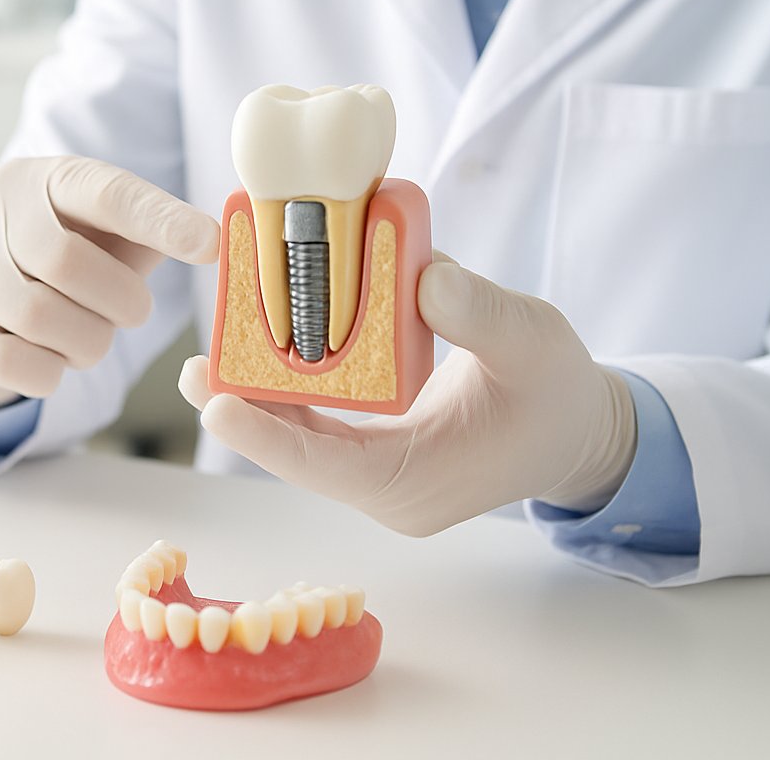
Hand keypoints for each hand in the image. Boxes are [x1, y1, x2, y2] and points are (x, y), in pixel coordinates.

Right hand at [0, 156, 218, 408]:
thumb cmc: (65, 252)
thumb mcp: (105, 231)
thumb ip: (154, 232)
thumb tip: (222, 243)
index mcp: (47, 177)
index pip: (108, 193)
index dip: (161, 221)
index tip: (211, 244)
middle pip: (64, 262)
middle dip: (116, 301)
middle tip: (132, 313)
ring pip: (33, 315)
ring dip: (83, 342)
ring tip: (90, 338)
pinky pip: (5, 359)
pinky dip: (46, 372)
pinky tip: (54, 361)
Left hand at [178, 260, 637, 535]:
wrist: (578, 429)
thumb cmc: (559, 392)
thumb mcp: (533, 342)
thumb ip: (482, 314)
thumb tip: (425, 278)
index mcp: (420, 482)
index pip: (328, 466)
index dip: (267, 437)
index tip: (215, 406)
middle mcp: (388, 491)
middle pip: (299, 453)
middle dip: (244, 411)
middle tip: (191, 370)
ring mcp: (378, 477)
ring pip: (302, 439)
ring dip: (259, 397)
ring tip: (205, 360)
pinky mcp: (375, 455)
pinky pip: (319, 425)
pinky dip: (291, 390)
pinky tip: (258, 353)